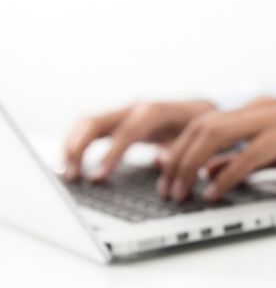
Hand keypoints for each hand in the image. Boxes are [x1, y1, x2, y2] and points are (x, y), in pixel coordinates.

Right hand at [63, 100, 216, 180]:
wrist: (198, 110)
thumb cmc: (197, 126)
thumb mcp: (195, 139)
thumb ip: (181, 151)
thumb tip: (161, 163)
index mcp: (154, 112)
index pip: (126, 132)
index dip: (110, 155)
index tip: (97, 178)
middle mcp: (134, 109)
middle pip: (95, 122)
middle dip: (79, 149)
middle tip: (72, 177)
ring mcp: (123, 113)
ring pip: (86, 124)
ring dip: (71, 147)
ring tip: (66, 174)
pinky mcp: (117, 121)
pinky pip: (89, 129)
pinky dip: (76, 145)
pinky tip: (70, 165)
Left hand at [157, 97, 275, 201]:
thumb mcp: (274, 154)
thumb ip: (241, 159)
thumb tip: (209, 172)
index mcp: (255, 109)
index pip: (203, 123)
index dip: (178, 149)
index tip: (165, 175)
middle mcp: (261, 108)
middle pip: (202, 127)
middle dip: (177, 159)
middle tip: (167, 189)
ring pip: (217, 134)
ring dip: (192, 165)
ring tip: (183, 193)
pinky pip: (249, 154)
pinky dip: (227, 174)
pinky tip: (215, 192)